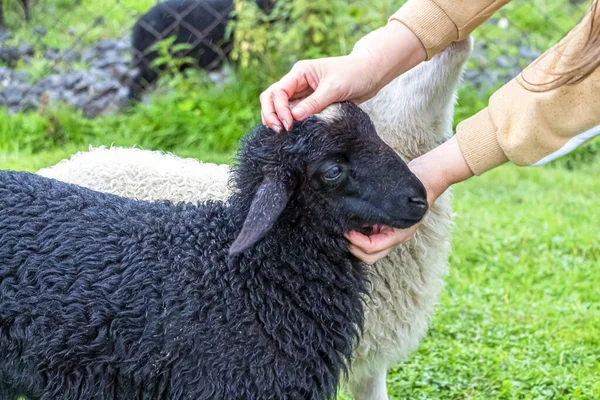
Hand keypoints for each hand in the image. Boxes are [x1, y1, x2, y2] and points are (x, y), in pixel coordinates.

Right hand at [260, 20, 425, 131]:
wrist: (369, 74)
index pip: (278, 91)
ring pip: (278, 106)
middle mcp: (297, 82)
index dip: (278, 109)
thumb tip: (294, 117)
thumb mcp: (334, 88)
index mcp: (300, 73)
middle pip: (271, 97)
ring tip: (281, 134)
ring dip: (276, 118)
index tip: (289, 124)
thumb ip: (314, 102)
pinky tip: (291, 132)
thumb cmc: (354, 74)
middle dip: (270, 114)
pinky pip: (292, 113)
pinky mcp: (309, 104)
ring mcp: (302, 93)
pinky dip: (288, 122)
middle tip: (278, 131)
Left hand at [347, 136, 473, 263]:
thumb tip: (355, 220)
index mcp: (398, 235)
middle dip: (354, 248)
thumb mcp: (396, 202)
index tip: (346, 230)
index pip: (372, 248)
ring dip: (356, 243)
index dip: (356, 241)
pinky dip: (359, 236)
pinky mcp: (384, 228)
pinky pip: (369, 239)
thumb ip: (379, 213)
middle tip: (344, 232)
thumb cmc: (413, 190)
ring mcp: (389, 235)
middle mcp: (393, 238)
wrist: (425, 180)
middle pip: (370, 256)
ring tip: (347, 229)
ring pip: (368, 251)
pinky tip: (353, 224)